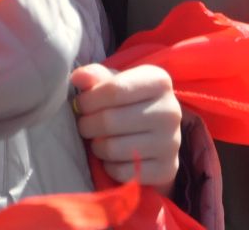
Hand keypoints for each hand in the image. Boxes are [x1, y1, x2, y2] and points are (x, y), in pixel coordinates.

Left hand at [70, 64, 181, 186]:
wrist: (158, 136)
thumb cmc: (130, 103)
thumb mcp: (116, 83)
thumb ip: (95, 76)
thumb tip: (77, 77)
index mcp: (159, 82)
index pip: (114, 89)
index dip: (89, 99)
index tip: (81, 104)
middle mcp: (170, 111)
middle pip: (110, 120)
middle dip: (87, 124)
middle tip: (85, 124)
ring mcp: (171, 143)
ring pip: (112, 148)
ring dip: (97, 145)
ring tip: (98, 139)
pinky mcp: (166, 170)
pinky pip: (121, 172)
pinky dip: (109, 166)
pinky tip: (113, 157)